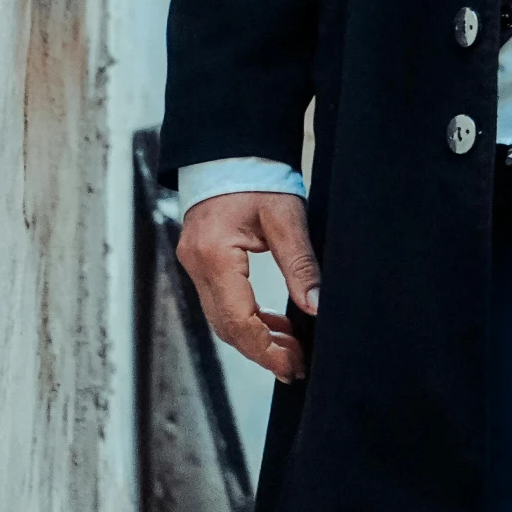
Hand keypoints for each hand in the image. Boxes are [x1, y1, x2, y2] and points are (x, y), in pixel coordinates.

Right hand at [177, 191, 320, 383]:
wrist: (232, 146)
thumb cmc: (258, 174)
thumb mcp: (286, 217)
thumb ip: (301, 264)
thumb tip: (317, 306)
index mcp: (215, 255)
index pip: (237, 320)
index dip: (265, 350)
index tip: (293, 365)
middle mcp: (196, 263)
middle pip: (226, 326)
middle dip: (262, 351)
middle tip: (296, 366)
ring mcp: (194, 262)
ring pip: (222, 317)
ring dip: (255, 336)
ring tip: (291, 348)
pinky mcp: (201, 259)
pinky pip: (220, 300)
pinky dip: (246, 316)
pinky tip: (271, 322)